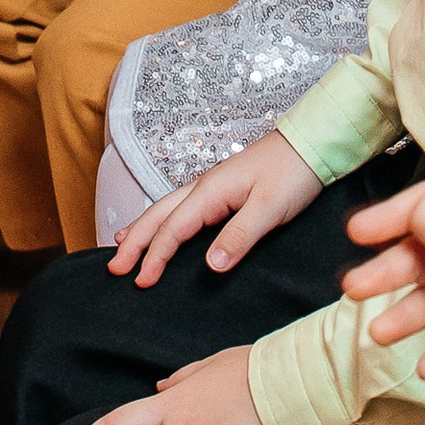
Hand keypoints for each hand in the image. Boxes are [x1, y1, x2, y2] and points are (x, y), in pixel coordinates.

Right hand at [107, 131, 323, 287]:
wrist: (311, 144)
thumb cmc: (292, 173)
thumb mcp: (269, 208)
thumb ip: (239, 236)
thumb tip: (211, 265)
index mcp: (211, 191)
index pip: (173, 228)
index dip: (155, 256)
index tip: (141, 281)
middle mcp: (204, 187)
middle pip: (158, 215)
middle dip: (134, 242)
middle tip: (113, 266)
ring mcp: (211, 187)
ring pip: (166, 209)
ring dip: (143, 229)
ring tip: (122, 245)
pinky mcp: (222, 191)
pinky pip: (181, 209)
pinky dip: (162, 220)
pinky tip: (162, 226)